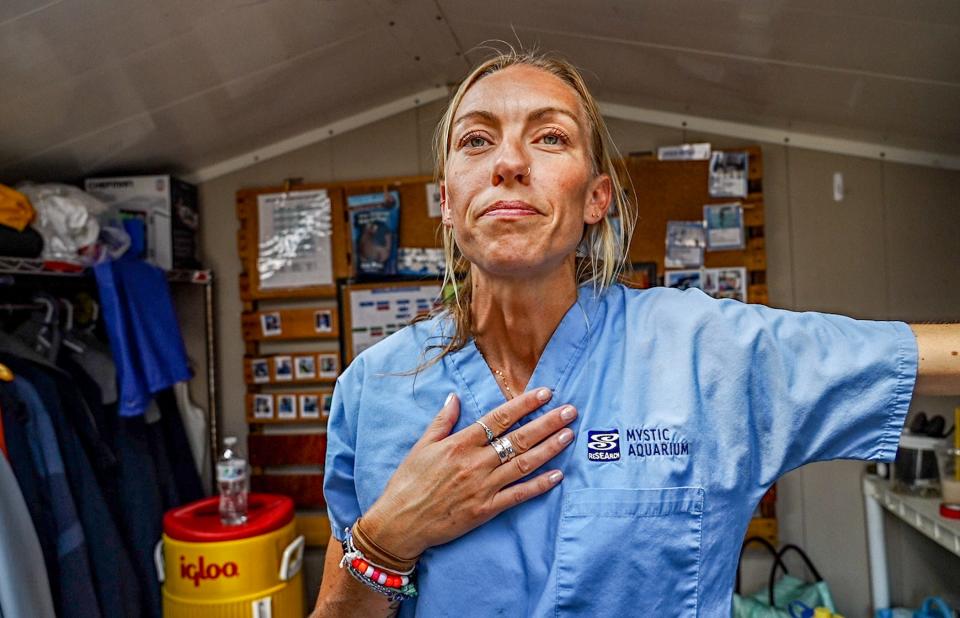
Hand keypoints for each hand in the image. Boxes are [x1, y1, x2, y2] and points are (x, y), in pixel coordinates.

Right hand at [361, 388, 575, 558]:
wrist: (399, 523)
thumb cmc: (407, 483)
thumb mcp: (421, 446)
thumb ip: (442, 421)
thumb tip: (454, 397)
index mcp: (459, 443)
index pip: (499, 418)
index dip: (524, 404)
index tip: (545, 393)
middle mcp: (474, 463)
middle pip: (518, 438)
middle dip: (547, 422)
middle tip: (570, 410)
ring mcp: (482, 487)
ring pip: (523, 464)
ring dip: (549, 448)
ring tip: (568, 435)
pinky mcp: (485, 510)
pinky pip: (518, 495)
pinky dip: (539, 485)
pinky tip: (558, 475)